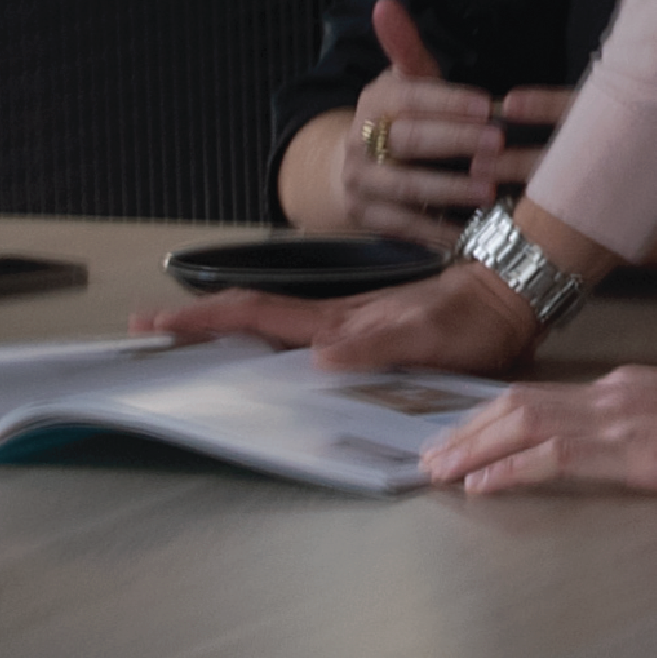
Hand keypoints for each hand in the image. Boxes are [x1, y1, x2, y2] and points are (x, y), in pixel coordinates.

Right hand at [145, 258, 539, 375]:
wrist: (507, 298)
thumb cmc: (473, 321)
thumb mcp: (430, 337)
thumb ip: (379, 345)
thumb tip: (319, 359)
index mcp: (339, 322)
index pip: (257, 316)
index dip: (207, 318)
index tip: (160, 322)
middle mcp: (334, 322)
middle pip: (251, 316)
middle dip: (198, 319)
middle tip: (149, 327)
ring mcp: (347, 326)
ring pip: (271, 324)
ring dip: (226, 327)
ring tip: (186, 335)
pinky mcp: (364, 333)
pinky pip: (299, 335)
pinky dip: (266, 336)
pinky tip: (259, 348)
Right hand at [331, 0, 555, 235]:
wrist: (348, 171)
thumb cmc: (399, 120)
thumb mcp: (404, 83)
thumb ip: (407, 48)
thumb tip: (386, 1)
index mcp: (376, 101)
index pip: (409, 95)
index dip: (446, 100)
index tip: (486, 104)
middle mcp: (362, 141)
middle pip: (408, 141)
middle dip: (453, 142)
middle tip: (497, 144)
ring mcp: (362, 182)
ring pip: (405, 187)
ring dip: (448, 190)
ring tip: (489, 192)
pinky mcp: (366, 218)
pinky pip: (404, 227)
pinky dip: (438, 232)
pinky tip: (473, 233)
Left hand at [420, 356, 656, 500]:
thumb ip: (654, 429)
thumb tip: (636, 447)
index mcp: (624, 391)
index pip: (541, 400)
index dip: (492, 419)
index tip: (460, 440)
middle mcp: (612, 397)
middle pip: (518, 404)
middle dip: (466, 431)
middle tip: (429, 458)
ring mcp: (620, 420)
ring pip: (523, 423)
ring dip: (473, 448)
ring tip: (438, 470)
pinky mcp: (633, 450)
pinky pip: (554, 456)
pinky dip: (509, 469)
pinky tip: (482, 485)